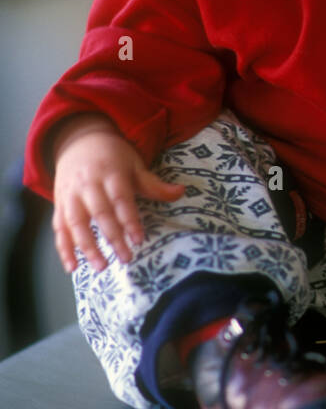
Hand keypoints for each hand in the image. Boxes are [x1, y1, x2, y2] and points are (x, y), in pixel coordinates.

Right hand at [51, 115, 184, 272]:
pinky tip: (72, 267)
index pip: (120, 199)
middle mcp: (88, 185)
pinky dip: (63, 249)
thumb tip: (182, 191)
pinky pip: (59, 228)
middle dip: (112, 237)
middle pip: (99, 213)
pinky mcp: (59, 205)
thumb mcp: (134, 164)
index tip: (139, 239)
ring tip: (101, 267)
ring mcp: (70, 195)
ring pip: (76, 223)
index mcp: (110, 173)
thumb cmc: (112, 157)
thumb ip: (153, 183)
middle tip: (126, 258)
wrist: (78, 141)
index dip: (129, 220)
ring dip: (87, 247)